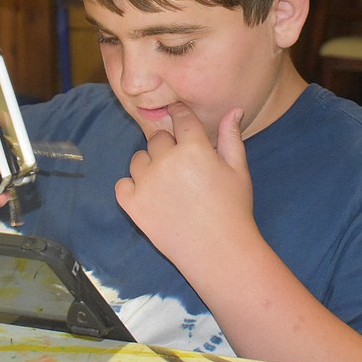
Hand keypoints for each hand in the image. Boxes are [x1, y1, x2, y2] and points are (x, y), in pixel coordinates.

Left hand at [114, 102, 257, 270]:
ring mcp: (145, 183)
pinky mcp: (132, 205)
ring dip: (150, 166)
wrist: (218, 251)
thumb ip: (231, 136)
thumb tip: (234, 109)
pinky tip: (150, 196)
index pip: (180, 117)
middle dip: (168, 145)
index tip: (181, 119)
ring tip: (168, 184)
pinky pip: (122, 184)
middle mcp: (166, 161)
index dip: (180, 115)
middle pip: (157, 138)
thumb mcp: (238, 169)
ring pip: (138, 159)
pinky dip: (132, 188)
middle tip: (183, 166)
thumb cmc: (233, 209)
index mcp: (193, 148)